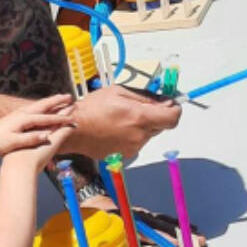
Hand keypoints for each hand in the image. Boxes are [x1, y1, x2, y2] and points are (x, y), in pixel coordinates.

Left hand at [0, 96, 76, 163]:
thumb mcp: (14, 142)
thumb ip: (30, 139)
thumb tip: (46, 136)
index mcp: (23, 119)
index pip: (46, 118)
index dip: (61, 119)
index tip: (73, 119)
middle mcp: (21, 113)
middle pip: (43, 105)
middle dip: (57, 101)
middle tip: (70, 97)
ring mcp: (18, 113)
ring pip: (38, 105)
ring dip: (50, 101)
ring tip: (60, 97)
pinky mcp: (15, 116)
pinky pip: (33, 108)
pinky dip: (42, 105)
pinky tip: (43, 106)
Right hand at [60, 84, 179, 161]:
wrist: (72, 129)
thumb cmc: (92, 108)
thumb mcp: (118, 92)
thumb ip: (144, 97)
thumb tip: (164, 101)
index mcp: (140, 118)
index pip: (173, 118)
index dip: (175, 109)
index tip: (170, 103)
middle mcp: (139, 135)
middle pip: (161, 125)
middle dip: (156, 115)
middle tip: (140, 106)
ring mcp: (133, 147)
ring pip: (148, 134)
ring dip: (142, 125)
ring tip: (122, 117)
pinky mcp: (125, 154)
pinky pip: (137, 142)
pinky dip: (132, 134)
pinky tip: (116, 127)